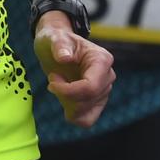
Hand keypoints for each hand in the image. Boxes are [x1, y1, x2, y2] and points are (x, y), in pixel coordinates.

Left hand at [36, 11, 111, 126]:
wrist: (56, 46)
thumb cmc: (56, 40)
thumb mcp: (54, 38)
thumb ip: (59, 45)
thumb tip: (65, 57)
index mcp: (102, 60)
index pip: (90, 87)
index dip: (68, 91)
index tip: (51, 82)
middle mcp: (107, 77)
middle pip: (87, 101)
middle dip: (64, 95)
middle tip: (53, 78)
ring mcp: (104, 91)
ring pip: (86, 113)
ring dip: (66, 103)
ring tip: (60, 85)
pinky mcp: (97, 102)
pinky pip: (87, 120)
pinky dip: (72, 114)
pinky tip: (63, 98)